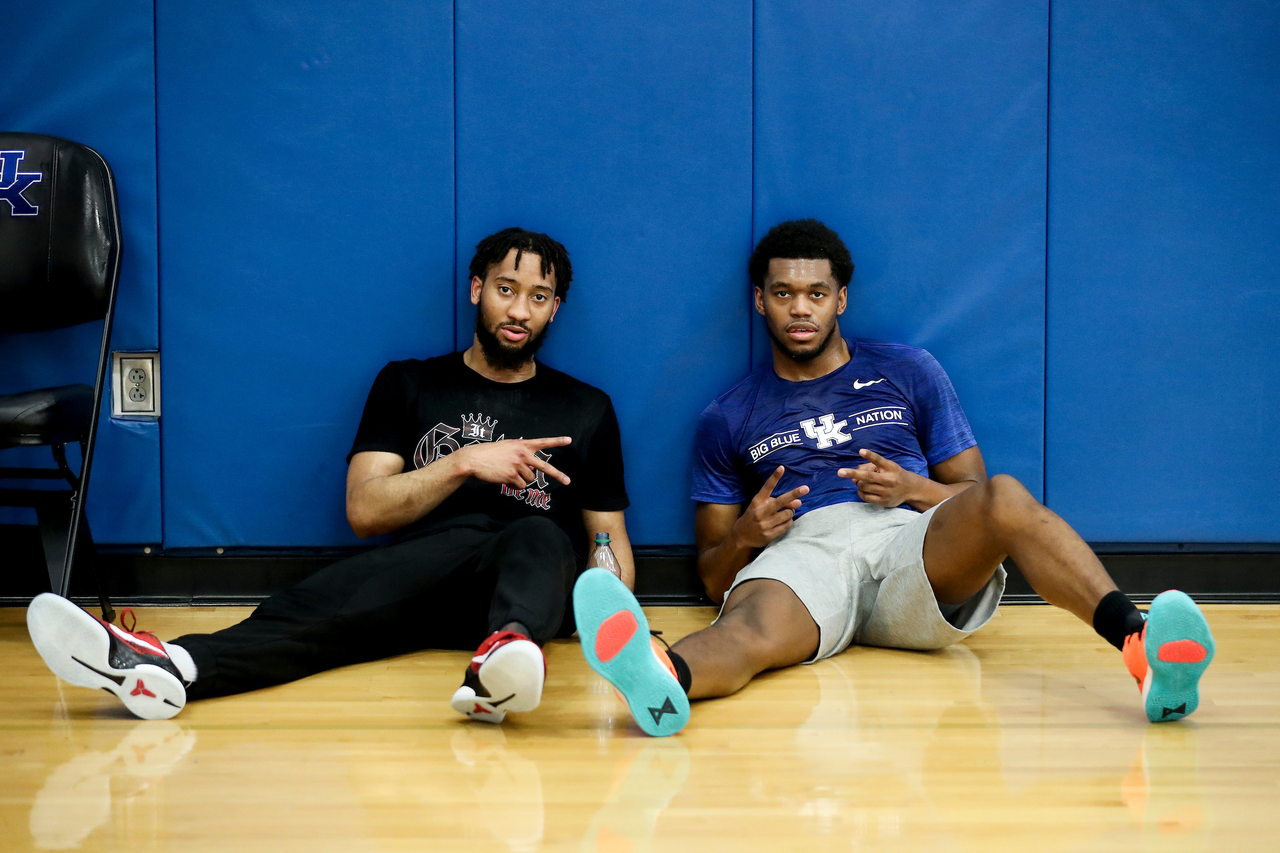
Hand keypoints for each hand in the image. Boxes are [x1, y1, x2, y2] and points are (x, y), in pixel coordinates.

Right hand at [456, 436, 571, 488]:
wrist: (474, 459)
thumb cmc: (490, 453)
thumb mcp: (508, 448)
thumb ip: (521, 454)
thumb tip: (531, 470)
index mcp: (522, 445)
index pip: (543, 442)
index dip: (557, 441)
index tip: (569, 440)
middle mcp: (523, 454)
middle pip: (545, 467)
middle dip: (558, 475)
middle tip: (568, 482)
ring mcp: (518, 465)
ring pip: (529, 479)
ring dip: (521, 480)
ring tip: (508, 473)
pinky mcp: (512, 476)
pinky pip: (520, 486)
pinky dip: (514, 486)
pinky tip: (505, 479)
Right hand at [732, 466, 808, 548]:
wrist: (741, 536)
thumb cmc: (755, 516)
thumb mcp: (763, 507)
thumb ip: (781, 503)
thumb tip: (799, 502)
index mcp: (757, 501)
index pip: (767, 487)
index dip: (775, 477)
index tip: (782, 468)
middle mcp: (760, 511)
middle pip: (781, 501)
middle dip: (794, 494)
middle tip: (806, 488)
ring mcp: (765, 524)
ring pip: (788, 514)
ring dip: (790, 512)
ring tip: (785, 513)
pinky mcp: (769, 534)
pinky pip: (787, 525)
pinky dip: (788, 522)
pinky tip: (783, 522)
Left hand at [838, 449, 913, 506]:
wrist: (910, 489)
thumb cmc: (894, 474)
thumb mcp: (887, 466)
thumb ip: (871, 467)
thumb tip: (853, 475)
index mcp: (890, 468)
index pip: (879, 460)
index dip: (870, 455)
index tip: (861, 451)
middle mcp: (889, 480)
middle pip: (868, 476)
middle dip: (853, 473)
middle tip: (840, 472)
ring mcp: (886, 492)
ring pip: (864, 487)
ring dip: (858, 483)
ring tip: (861, 481)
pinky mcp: (883, 501)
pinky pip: (865, 497)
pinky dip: (860, 492)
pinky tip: (863, 489)